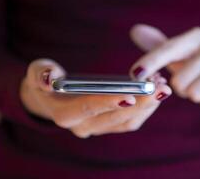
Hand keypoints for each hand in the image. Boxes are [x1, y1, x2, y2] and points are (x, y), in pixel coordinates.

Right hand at [20, 59, 171, 137]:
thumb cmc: (45, 80)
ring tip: (163, 86)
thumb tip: (48, 78)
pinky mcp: (108, 125)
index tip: (131, 96)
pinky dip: (145, 108)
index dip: (108, 102)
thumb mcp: (37, 72)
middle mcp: (82, 127)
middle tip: (160, 87)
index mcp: (64, 114)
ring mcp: (97, 128)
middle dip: (139, 104)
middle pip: (114, 118)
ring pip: (127, 122)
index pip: (88, 108)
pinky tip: (155, 92)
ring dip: (147, 107)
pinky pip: (130, 121)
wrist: (51, 97)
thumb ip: (41, 73)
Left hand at [129, 24, 199, 112]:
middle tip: (191, 82)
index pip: (167, 51)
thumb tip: (135, 30)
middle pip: (179, 81)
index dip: (150, 63)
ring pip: (194, 93)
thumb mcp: (179, 56)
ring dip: (194, 96)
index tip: (136, 74)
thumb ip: (157, 47)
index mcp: (195, 37)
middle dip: (180, 89)